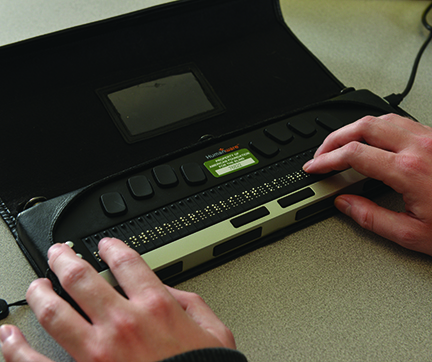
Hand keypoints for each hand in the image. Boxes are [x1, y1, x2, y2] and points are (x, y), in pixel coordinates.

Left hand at [0, 238, 235, 361]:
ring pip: (54, 312)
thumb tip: (169, 290)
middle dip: (64, 259)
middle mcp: (123, 323)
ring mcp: (98, 352)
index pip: (126, 262)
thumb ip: (191, 303)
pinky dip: (16, 349)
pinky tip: (8, 338)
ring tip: (36, 285)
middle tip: (57, 253)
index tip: (104, 244)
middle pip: (81, 278)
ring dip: (40, 293)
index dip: (112, 246)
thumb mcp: (214, 332)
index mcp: (156, 307)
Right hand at [303, 113, 431, 255]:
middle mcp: (420, 146)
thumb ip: (371, 217)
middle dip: (334, 138)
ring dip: (354, 129)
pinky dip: (376, 128)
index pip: (352, 154)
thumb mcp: (413, 234)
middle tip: (321, 153)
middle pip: (362, 126)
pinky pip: (400, 121)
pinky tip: (371, 140)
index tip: (314, 167)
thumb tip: (344, 203)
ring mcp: (431, 137)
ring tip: (341, 145)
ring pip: (381, 118)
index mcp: (409, 170)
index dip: (326, 159)